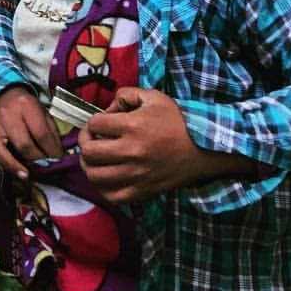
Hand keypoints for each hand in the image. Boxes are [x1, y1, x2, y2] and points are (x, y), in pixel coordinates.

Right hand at [0, 85, 62, 179]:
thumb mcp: (44, 112)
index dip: (52, 149)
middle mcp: (8, 116)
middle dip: (38, 158)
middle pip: (23, 143)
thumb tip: (57, 155)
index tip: (58, 158)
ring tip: (25, 174)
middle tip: (47, 164)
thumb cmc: (28, 106)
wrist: (6, 94)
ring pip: (0, 149)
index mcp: (26, 106)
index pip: (41, 133)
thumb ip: (51, 132)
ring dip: (14, 165)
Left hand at [79, 86, 254, 203]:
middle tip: (92, 139)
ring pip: (95, 176)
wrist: (205, 149)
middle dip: (85, 142)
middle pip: (89, 151)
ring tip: (95, 158)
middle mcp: (131, 152)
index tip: (101, 122)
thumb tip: (108, 107)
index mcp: (133, 126)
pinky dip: (102, 188)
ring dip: (89, 165)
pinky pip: (112, 196)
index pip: (95, 124)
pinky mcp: (143, 191)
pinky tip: (106, 177)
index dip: (93, 121)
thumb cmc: (178, 121)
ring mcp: (136, 174)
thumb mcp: (153, 97)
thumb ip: (126, 94)